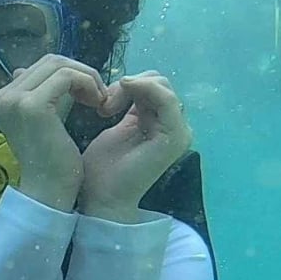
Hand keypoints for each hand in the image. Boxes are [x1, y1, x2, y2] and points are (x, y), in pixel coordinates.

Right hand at [0, 54, 108, 211]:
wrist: (50, 191)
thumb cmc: (52, 160)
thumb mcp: (43, 119)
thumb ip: (39, 94)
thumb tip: (26, 69)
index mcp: (1, 99)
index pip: (40, 67)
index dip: (70, 74)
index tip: (88, 95)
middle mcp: (2, 96)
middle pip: (50, 61)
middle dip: (80, 73)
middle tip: (98, 95)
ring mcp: (14, 100)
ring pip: (60, 65)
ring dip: (87, 78)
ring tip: (99, 99)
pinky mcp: (32, 106)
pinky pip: (67, 77)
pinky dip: (88, 84)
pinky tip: (97, 103)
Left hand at [78, 71, 192, 221]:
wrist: (101, 198)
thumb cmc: (104, 169)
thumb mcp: (116, 127)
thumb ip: (128, 106)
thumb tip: (127, 81)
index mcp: (161, 123)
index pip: (153, 86)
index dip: (127, 84)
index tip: (101, 99)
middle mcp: (174, 126)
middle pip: (159, 82)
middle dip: (129, 84)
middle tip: (104, 103)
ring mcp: (178, 132)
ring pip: (162, 85)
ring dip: (131, 87)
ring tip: (107, 106)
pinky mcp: (174, 136)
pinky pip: (166, 99)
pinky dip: (144, 88)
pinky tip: (122, 90)